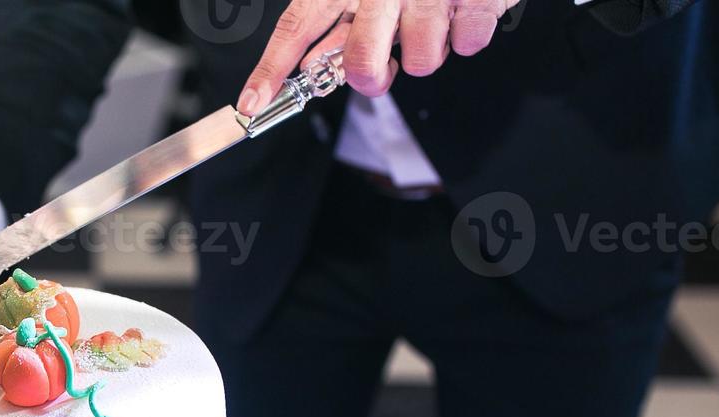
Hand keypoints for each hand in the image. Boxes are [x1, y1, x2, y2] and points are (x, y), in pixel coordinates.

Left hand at [237, 0, 516, 114]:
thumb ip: (337, 23)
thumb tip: (313, 66)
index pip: (297, 25)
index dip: (272, 68)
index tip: (251, 104)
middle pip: (361, 63)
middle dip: (371, 79)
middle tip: (383, 68)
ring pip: (421, 62)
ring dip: (427, 51)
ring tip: (432, 18)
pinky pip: (467, 45)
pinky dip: (466, 36)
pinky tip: (462, 9)